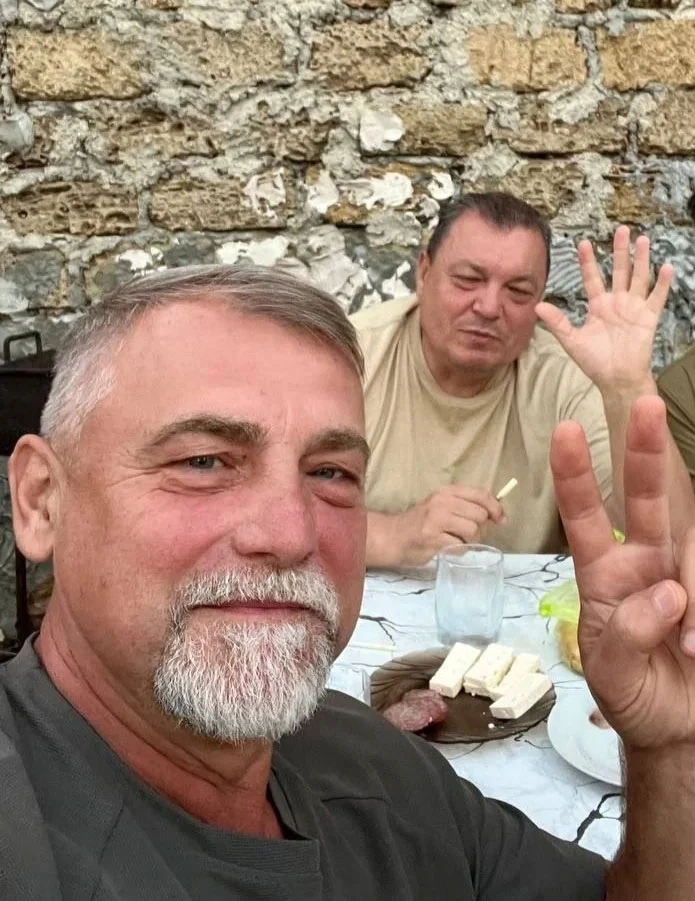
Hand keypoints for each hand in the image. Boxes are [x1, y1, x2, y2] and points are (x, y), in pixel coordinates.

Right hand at [393, 485, 505, 565]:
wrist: (393, 536)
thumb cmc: (421, 523)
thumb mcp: (443, 506)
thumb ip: (467, 507)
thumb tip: (498, 515)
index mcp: (447, 492)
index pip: (481, 495)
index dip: (495, 508)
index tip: (500, 520)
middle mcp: (442, 502)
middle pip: (480, 515)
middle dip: (482, 529)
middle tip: (471, 535)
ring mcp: (436, 519)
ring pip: (473, 530)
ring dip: (471, 541)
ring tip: (458, 542)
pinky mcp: (432, 537)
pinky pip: (459, 546)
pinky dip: (458, 551)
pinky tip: (448, 548)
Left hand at [536, 226, 672, 393]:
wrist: (616, 379)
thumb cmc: (594, 362)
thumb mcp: (571, 340)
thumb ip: (557, 322)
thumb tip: (537, 306)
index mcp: (598, 306)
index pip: (592, 278)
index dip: (587, 261)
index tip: (582, 242)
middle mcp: (617, 302)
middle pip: (619, 271)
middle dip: (619, 251)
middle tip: (620, 229)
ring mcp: (634, 308)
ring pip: (638, 278)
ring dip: (641, 259)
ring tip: (643, 239)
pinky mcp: (648, 317)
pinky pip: (657, 297)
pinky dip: (662, 283)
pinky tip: (665, 267)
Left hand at [551, 395, 694, 748]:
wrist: (673, 728)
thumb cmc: (631, 692)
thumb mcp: (610, 671)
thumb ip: (625, 632)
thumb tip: (667, 592)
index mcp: (603, 576)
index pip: (583, 518)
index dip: (574, 476)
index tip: (564, 431)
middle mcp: (644, 564)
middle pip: (646, 501)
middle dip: (644, 454)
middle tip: (644, 404)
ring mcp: (683, 577)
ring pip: (694, 545)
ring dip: (694, 592)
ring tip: (689, 649)